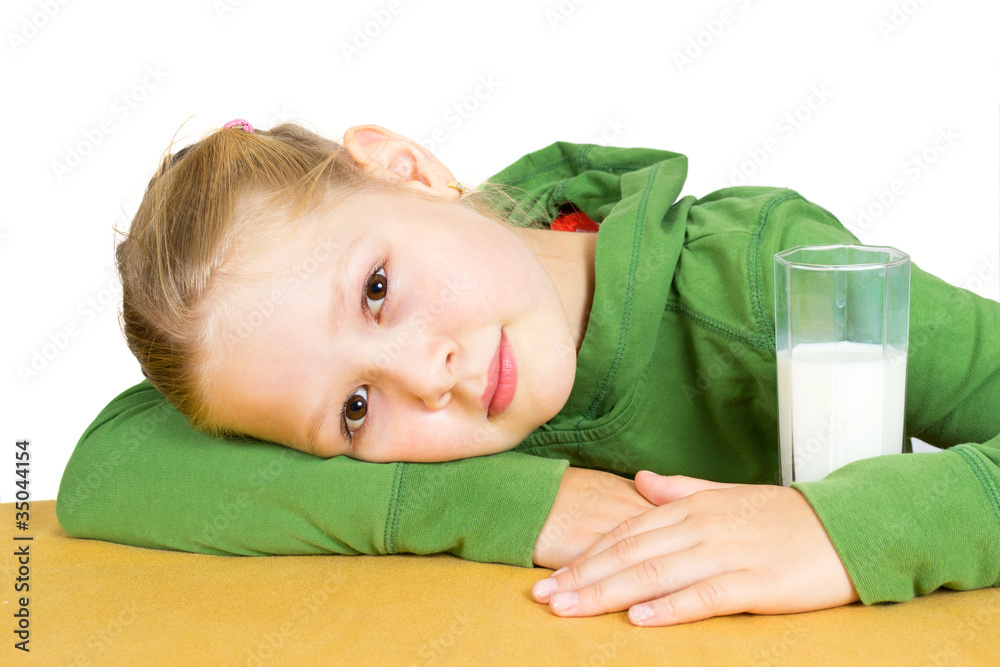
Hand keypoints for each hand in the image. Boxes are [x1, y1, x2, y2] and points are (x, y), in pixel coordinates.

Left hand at [531, 472, 858, 625]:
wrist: (847, 525)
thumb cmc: (784, 517)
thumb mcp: (727, 497)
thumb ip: (681, 490)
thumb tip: (641, 480)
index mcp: (691, 507)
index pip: (625, 533)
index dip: (585, 556)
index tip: (551, 575)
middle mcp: (701, 527)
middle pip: (629, 554)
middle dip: (582, 577)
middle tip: (543, 597)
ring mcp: (727, 554)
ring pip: (655, 574)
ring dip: (608, 593)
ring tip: (571, 609)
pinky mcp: (755, 581)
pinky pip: (705, 596)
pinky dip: (670, 608)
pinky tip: (639, 620)